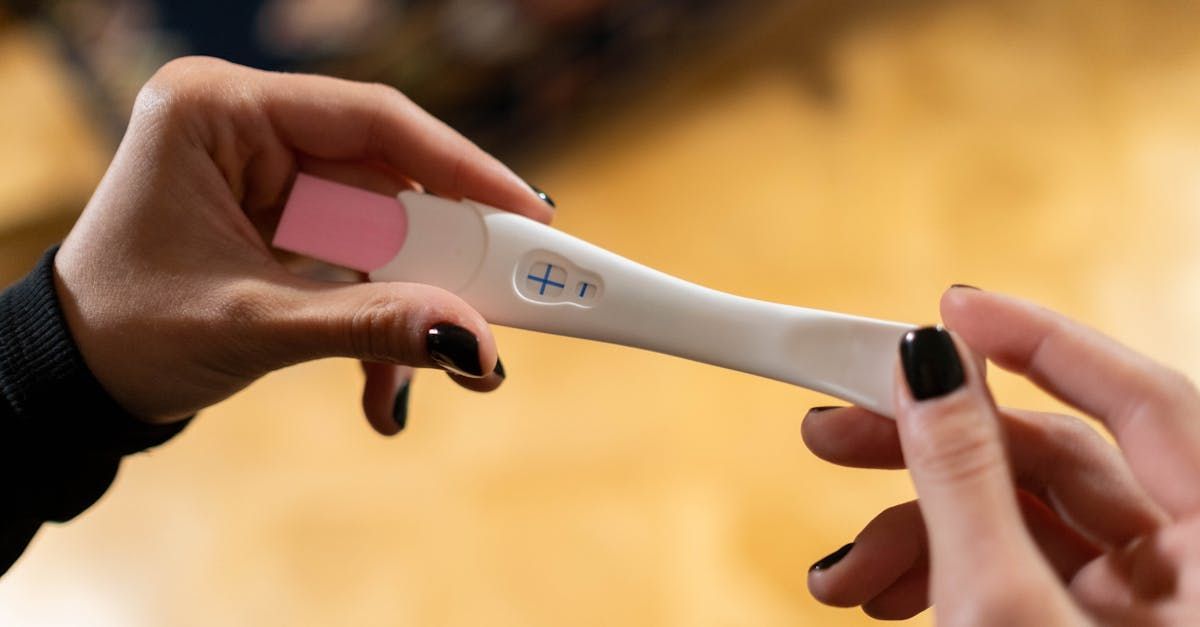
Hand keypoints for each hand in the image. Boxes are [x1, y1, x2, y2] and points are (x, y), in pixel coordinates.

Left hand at [53, 57, 554, 430]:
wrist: (75, 382)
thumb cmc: (127, 334)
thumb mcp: (255, 325)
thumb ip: (369, 326)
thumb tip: (471, 342)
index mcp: (216, 110)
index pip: (371, 119)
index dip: (461, 168)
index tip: (529, 213)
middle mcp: (247, 126)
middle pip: (389, 181)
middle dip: (444, 262)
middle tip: (505, 309)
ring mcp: (268, 171)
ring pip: (384, 230)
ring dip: (414, 307)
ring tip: (451, 375)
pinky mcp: (283, 215)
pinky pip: (361, 260)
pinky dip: (381, 321)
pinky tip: (386, 389)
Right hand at [802, 287, 1199, 623]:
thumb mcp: (1000, 607)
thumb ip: (965, 481)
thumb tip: (929, 368)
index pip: (1141, 397)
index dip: (1041, 340)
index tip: (950, 309)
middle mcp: (1183, 569)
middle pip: (1053, 459)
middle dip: (931, 448)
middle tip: (836, 430)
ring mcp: (1135, 607)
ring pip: (1015, 519)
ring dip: (915, 530)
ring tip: (844, 570)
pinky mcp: (1078, 626)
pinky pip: (1007, 568)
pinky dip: (937, 570)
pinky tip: (877, 589)